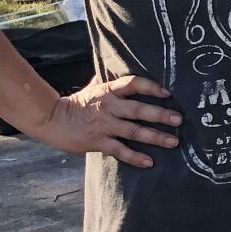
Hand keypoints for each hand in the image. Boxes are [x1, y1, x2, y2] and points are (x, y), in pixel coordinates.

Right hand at [34, 74, 180, 167]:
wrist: (51, 120)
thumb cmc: (76, 103)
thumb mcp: (93, 87)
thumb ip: (110, 82)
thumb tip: (125, 70)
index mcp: (108, 90)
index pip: (133, 84)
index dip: (151, 87)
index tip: (167, 93)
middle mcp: (109, 107)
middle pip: (138, 109)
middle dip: (160, 115)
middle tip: (179, 120)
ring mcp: (104, 125)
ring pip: (133, 131)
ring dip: (155, 137)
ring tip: (173, 141)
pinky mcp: (98, 142)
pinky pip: (120, 150)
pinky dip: (135, 157)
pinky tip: (149, 161)